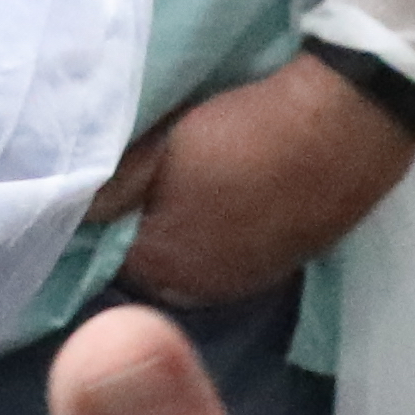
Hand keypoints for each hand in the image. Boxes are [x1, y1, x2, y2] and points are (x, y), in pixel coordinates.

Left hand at [93, 52, 414, 299]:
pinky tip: (223, 201)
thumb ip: (112, 189)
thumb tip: (71, 213)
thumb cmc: (240, 132)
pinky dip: (216, 235)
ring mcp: (249, 281)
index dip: (100, 223)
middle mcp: (203, 291)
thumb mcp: (161, 148)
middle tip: (140, 184)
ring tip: (182, 188)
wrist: (344, 124)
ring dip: (179, 236)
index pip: (103, 259)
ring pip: (190, 267)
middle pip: (148, 271)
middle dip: (137, 234)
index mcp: (164, 266)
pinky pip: (229, 259)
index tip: (100, 189)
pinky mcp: (284, 263)